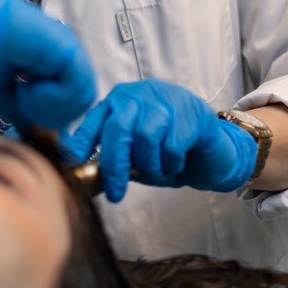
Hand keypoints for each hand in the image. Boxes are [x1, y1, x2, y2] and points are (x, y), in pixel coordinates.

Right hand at [0, 0, 96, 129]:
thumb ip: (16, 107)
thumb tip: (29, 129)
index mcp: (46, 63)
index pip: (66, 102)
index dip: (47, 117)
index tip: (19, 109)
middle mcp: (60, 56)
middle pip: (78, 103)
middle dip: (51, 117)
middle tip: (21, 103)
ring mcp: (66, 51)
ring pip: (83, 98)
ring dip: (51, 109)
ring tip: (22, 94)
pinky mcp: (66, 49)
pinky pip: (78, 88)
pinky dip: (53, 99)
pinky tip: (27, 88)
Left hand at [62, 79, 256, 201]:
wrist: (214, 152)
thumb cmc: (168, 152)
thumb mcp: (135, 154)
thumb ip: (114, 156)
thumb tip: (86, 173)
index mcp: (122, 100)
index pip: (96, 118)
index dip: (82, 141)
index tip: (73, 163)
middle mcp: (142, 95)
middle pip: (119, 127)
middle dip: (114, 164)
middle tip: (115, 192)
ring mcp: (168, 100)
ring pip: (145, 136)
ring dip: (149, 165)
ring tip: (157, 172)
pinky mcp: (193, 114)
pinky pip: (172, 145)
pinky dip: (170, 163)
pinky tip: (175, 164)